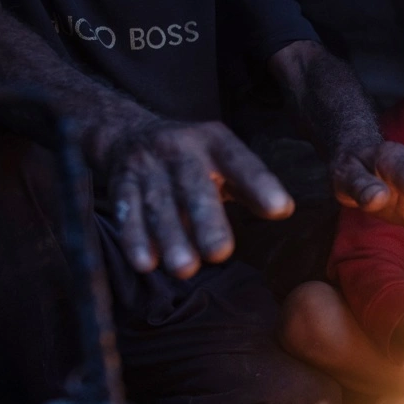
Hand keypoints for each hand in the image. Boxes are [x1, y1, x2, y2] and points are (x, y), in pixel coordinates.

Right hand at [102, 119, 292, 278]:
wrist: (129, 134)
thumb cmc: (193, 161)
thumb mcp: (223, 160)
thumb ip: (250, 186)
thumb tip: (283, 210)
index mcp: (215, 142)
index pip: (241, 162)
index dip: (260, 184)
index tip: (280, 209)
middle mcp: (180, 150)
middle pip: (194, 187)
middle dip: (207, 222)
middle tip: (221, 254)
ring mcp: (147, 166)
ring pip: (159, 205)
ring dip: (171, 238)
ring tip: (186, 269)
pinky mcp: (120, 183)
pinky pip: (127, 213)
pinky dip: (135, 239)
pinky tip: (146, 263)